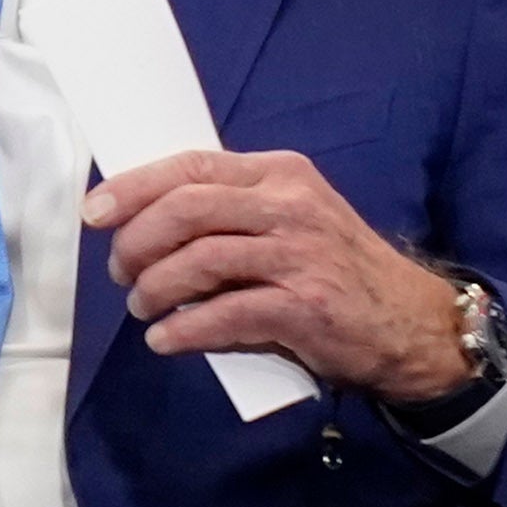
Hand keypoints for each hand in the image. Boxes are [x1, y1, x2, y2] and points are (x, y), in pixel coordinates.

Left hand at [84, 150, 475, 398]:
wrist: (411, 322)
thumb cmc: (334, 270)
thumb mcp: (289, 220)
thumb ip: (229, 215)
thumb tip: (143, 225)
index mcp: (279, 175)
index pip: (191, 167)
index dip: (133, 188)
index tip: (95, 213)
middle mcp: (290, 206)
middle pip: (186, 209)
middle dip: (137, 241)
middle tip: (122, 272)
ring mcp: (300, 255)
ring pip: (199, 260)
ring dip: (155, 288)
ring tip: (144, 308)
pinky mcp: (306, 307)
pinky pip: (225, 314)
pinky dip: (184, 329)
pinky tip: (166, 339)